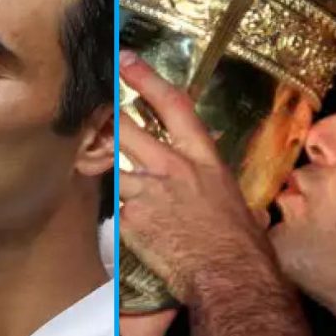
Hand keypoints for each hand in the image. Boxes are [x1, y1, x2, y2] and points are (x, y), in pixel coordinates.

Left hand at [117, 51, 277, 303]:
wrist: (231, 276)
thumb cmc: (244, 247)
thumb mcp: (239, 204)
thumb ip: (220, 191)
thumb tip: (231, 199)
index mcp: (204, 160)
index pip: (174, 105)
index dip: (146, 78)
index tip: (126, 59)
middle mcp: (173, 168)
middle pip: (126, 128)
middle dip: (105, 119)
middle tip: (91, 112)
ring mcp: (149, 192)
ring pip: (111, 169)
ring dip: (105, 175)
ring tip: (99, 177)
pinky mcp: (131, 219)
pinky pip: (113, 211)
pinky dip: (115, 219)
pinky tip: (126, 230)